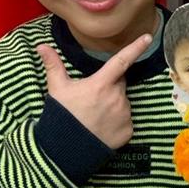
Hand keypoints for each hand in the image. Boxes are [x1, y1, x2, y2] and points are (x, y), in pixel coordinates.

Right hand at [36, 34, 151, 149]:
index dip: (135, 47)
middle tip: (92, 97)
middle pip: (119, 84)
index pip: (121, 61)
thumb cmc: (62, 115)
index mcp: (101, 84)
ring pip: (123, 102)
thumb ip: (53, 65)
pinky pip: (126, 120)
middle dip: (110, 86)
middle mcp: (116, 98)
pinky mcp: (128, 131)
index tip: (147, 37)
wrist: (66, 150)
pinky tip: (103, 127)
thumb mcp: (57, 88)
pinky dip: (118, 121)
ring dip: (114, 104)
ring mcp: (124, 115)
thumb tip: (41, 46)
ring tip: (96, 115)